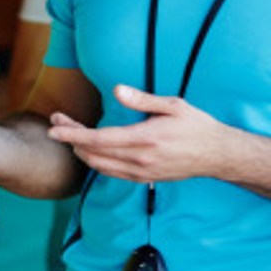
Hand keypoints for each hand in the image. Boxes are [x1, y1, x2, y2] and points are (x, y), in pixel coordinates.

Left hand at [46, 84, 230, 182]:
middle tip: (58, 124)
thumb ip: (142, 99)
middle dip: (71, 140)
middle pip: (93, 154)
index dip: (73, 135)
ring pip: (100, 166)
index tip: (54, 129)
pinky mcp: (144, 179)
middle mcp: (140, 159)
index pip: (98, 139)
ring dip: (81, 152)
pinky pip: (112, 173)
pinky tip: (91, 150)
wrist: (216, 155)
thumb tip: (116, 91)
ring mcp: (142, 173)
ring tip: (71, 135)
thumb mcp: (172, 105)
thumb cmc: (196, 126)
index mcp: (145, 138)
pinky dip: (96, 162)